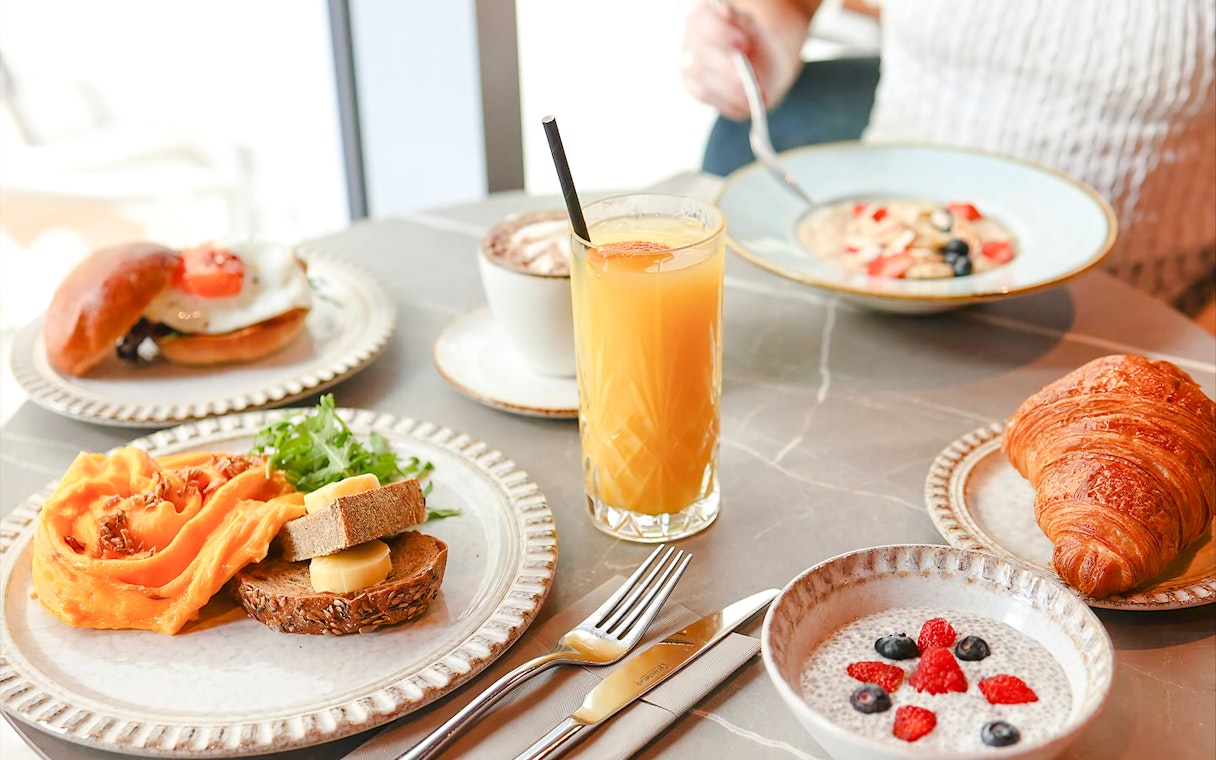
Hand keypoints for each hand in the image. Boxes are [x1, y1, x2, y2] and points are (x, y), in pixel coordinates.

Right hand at [679, 0, 806, 119]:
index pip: (700, 24)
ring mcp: (689, 69)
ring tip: (755, 95)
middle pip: (700, 59)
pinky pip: (710, 100)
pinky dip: (731, 103)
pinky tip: (748, 103)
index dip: (720, 34)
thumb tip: (724, 11)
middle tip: (752, 80)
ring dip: (732, 92)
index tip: (744, 44)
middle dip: (728, 72)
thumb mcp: (753, 29)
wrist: (761, 66)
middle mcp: (690, 43)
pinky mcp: (694, 89)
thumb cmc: (755, 43)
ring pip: (703, 84)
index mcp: (701, 19)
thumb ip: (741, 21)